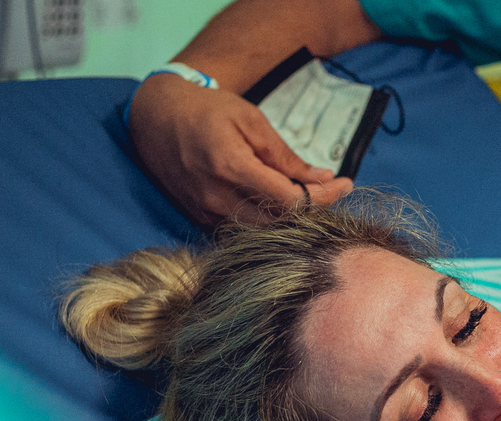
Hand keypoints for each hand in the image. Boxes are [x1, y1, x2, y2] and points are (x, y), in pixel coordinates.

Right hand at [127, 74, 353, 225]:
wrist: (155, 117)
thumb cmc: (207, 110)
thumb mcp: (251, 120)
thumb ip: (286, 155)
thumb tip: (323, 178)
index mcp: (230, 166)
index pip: (290, 200)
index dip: (323, 196)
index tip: (346, 183)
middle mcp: (216, 196)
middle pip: (279, 221)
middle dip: (314, 209)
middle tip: (334, 191)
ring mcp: (205, 211)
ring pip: (262, 230)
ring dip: (292, 218)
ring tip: (314, 197)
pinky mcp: (199, 217)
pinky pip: (242, 229)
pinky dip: (268, 220)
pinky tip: (284, 205)